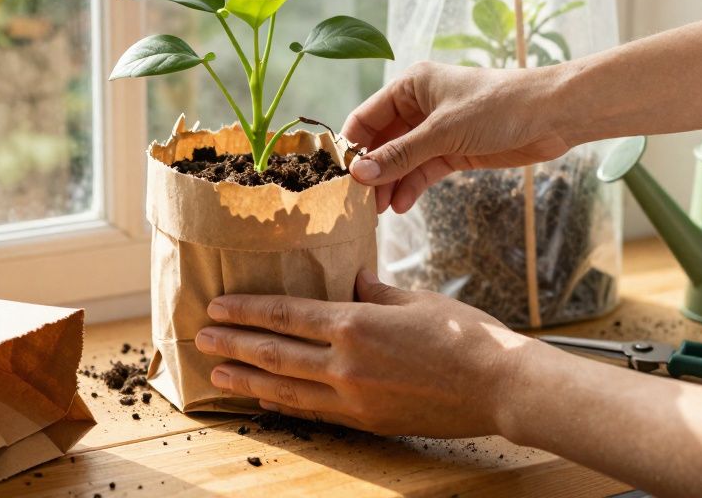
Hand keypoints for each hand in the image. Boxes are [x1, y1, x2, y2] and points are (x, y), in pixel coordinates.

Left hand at [194, 270, 541, 437]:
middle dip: (233, 345)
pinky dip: (283, 405)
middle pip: (275, 352)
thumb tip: (352, 281)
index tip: (218, 306)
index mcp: (356, 323)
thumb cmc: (466, 335)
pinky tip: (264, 400)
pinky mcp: (367, 420)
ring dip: (247, 380)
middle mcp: (346, 362)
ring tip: (216, 376)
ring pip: (286, 388)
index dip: (247, 310)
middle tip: (200, 339)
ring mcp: (354, 396)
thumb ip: (376, 291)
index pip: (286, 314)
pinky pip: (313, 412)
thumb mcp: (416, 299)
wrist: (501, 386)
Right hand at [342, 61, 572, 212]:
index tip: (337, 177)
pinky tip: (400, 205)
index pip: (366, 117)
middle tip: (356, 203)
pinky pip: (423, 170)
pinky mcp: (454, 151)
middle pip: (382, 142)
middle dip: (371, 171)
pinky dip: (411, 187)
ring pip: (401, 160)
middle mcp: (419, 106)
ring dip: (389, 183)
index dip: (351, 146)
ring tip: (377, 212)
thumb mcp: (443, 132)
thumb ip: (400, 155)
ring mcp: (436, 130)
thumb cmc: (498, 107)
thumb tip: (359, 174)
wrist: (553, 115)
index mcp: (411, 86)